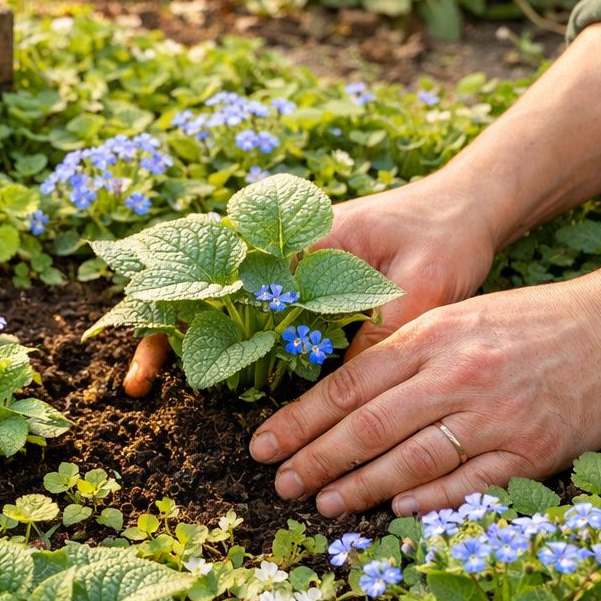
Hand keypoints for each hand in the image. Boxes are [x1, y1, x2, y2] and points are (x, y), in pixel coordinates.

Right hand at [122, 176, 498, 396]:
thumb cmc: (444, 238)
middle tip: (137, 388)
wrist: (464, 208)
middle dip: (162, 334)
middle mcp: (280, 250)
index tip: (152, 363)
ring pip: (221, 305)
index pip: (217, 277)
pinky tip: (220, 381)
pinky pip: (254, 316)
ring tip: (154, 386)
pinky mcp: (303, 285)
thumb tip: (336, 391)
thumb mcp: (424, 288)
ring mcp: (287, 267)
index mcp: (297, 240)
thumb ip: (379, 334)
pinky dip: (230, 345)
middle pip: (203, 289)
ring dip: (189, 341)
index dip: (174, 319)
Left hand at [248, 273, 600, 515]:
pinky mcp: (531, 449)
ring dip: (363, 487)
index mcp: (431, 337)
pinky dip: (431, 499)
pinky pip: (470, 481)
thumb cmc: (525, 323)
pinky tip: (398, 510)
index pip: (348, 386)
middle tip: (279, 484)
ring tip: (325, 503)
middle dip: (316, 459)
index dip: (299, 421)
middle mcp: (457, 375)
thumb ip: (401, 350)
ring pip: (413, 459)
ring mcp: (495, 414)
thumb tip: (338, 396)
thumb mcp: (455, 317)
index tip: (263, 445)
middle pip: (370, 426)